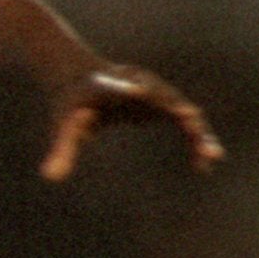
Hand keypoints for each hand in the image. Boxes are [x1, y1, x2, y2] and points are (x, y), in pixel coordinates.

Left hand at [39, 63, 222, 180]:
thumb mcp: (63, 127)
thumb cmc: (71, 105)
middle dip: (177, 112)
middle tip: (192, 127)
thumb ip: (60, 150)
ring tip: (210, 157)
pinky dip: (197, 140)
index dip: (125, 88)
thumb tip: (49, 178)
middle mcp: (137, 85)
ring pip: (183, 112)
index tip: (136, 91)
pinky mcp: (166, 105)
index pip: (116, 86)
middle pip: (162, 97)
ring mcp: (156, 94)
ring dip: (197, 132)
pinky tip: (205, 164)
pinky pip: (188, 123)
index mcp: (106, 86)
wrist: (84, 79)